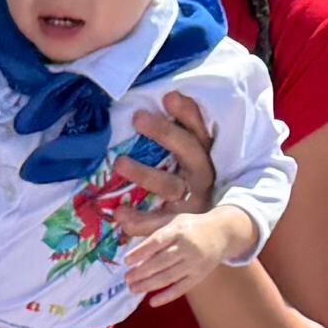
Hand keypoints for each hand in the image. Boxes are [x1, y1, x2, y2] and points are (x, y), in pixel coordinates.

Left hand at [119, 201, 249, 301]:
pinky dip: (167, 296)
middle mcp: (188, 246)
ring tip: (132, 289)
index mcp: (179, 230)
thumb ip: (147, 223)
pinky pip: (182, 288)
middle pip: (161, 262)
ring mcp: (194, 263)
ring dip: (149, 285)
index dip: (141, 251)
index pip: (158, 241)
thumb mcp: (172, 220)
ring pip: (169, 277)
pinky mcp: (199, 276)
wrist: (222, 234)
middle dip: (142, 272)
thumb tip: (119, 217)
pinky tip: (152, 302)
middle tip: (127, 278)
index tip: (127, 261)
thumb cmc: (190, 226)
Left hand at [124, 90, 220, 218]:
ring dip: (144, 173)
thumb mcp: (185, 157)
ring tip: (118, 162)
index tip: (169, 96)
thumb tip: (153, 103)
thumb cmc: (185, 182)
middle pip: (187, 151)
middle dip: (164, 133)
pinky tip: (120, 213)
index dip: (187, 113)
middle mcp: (200, 176)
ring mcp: (190, 201)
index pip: (199, 130)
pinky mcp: (176, 224)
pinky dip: (139, 221)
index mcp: (203, 156)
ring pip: (169, 185)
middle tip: (138, 117)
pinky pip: (157, 223)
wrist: (208, 231)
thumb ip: (174, 133)